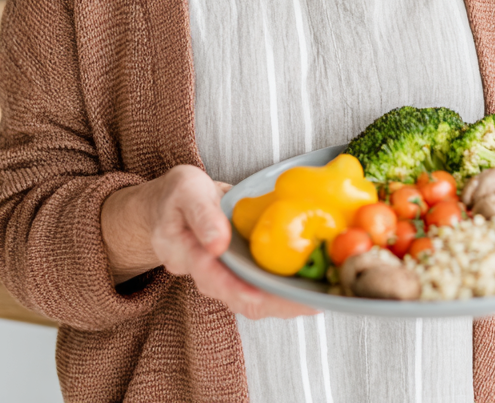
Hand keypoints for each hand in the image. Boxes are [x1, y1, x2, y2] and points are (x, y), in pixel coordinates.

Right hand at [101, 165, 316, 319]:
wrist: (173, 205)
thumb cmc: (178, 197)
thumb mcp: (185, 191)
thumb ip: (201, 214)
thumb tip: (218, 243)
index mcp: (190, 258)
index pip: (217, 281)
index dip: (244, 291)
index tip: (269, 294)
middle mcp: (210, 275)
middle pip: (245, 300)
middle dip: (279, 304)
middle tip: (313, 302)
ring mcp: (227, 276)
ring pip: (259, 298)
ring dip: (290, 300)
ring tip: (322, 296)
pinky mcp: (242, 271)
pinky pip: (265, 285)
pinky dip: (289, 286)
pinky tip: (315, 280)